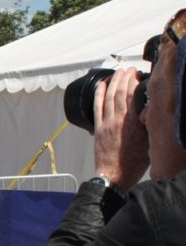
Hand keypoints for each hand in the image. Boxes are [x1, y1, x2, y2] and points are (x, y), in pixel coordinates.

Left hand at [93, 68, 148, 189]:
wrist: (114, 176)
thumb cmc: (133, 164)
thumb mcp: (148, 142)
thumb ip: (148, 125)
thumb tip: (149, 110)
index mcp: (134, 123)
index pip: (134, 95)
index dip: (135, 82)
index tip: (139, 74)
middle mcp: (119, 120)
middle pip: (121, 93)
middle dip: (125, 78)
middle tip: (129, 69)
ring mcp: (107, 123)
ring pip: (109, 97)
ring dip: (113, 82)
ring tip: (118, 72)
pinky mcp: (98, 128)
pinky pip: (97, 107)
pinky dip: (98, 94)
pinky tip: (100, 85)